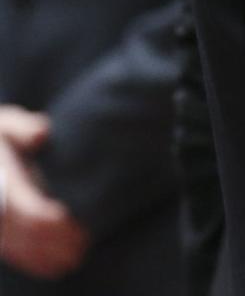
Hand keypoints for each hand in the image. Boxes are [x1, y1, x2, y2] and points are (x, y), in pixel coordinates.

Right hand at [0, 107, 86, 278]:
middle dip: (57, 242)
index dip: (51, 222)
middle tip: (86, 242)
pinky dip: (35, 262)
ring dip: (49, 256)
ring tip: (78, 256)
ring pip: (21, 250)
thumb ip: (21, 128)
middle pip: (28, 235)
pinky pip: (14, 255)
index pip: (27, 211)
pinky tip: (56, 267)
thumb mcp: (3, 126)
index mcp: (3, 184)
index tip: (76, 224)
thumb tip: (42, 133)